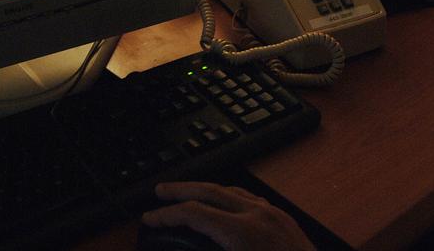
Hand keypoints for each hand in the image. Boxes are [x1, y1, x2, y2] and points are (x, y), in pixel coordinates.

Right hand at [142, 181, 315, 250]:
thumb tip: (183, 247)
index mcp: (242, 233)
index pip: (194, 214)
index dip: (167, 216)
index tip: (149, 218)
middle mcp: (258, 216)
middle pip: (210, 191)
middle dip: (181, 189)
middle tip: (160, 191)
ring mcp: (273, 215)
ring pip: (232, 190)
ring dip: (206, 189)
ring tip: (188, 194)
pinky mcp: (284, 219)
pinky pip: (251, 199)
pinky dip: (230, 196)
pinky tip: (226, 203)